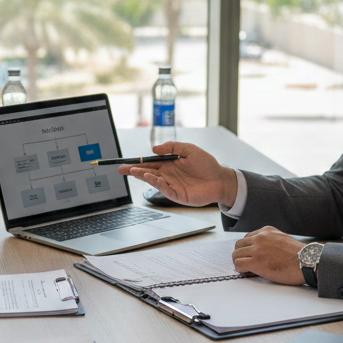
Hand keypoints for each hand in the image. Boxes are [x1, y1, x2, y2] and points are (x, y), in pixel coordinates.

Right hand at [117, 141, 237, 206]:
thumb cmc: (207, 164)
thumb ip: (172, 147)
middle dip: (134, 171)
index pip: (149, 164)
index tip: (126, 163)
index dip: (137, 163)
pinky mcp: (178, 195)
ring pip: (154, 181)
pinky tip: (152, 179)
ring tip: (136, 172)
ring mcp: (172, 186)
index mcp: (169, 164)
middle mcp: (168, 175)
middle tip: (121, 170)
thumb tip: (154, 149)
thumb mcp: (189, 149)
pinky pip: (165, 190)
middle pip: (147, 173)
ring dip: (144, 177)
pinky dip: (158, 185)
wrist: (221, 179)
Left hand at [232, 227, 306, 285]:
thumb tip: (263, 250)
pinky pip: (238, 264)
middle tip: (246, 263)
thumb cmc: (300, 256)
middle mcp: (260, 237)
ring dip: (239, 262)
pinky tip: (247, 272)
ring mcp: (257, 249)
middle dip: (240, 254)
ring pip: (236, 254)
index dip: (247, 249)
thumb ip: (271, 241)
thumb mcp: (283, 239)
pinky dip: (240, 269)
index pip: (247, 238)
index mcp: (267, 231)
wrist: (307, 262)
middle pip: (239, 245)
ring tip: (246, 269)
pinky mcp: (256, 261)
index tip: (250, 256)